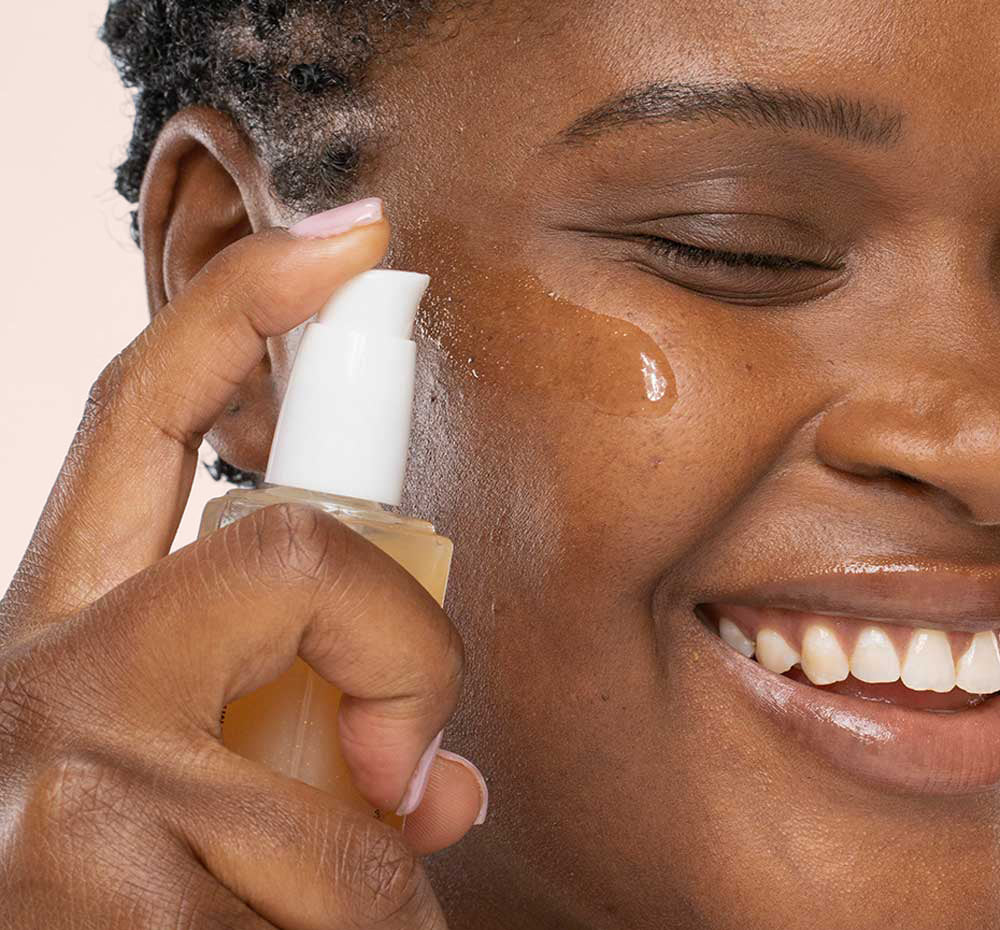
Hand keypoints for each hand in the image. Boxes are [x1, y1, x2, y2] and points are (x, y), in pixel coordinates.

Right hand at [0, 205, 485, 927]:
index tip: (356, 238)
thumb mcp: (180, 786)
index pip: (144, 410)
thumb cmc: (114, 890)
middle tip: (410, 765)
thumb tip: (443, 788)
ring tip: (317, 929)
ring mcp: (58, 785)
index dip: (245, 304)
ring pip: (348, 808)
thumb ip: (307, 742)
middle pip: (291, 556)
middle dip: (407, 654)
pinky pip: (336, 913)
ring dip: (379, 891)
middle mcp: (46, 677)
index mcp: (69, 627)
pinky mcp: (83, 895)